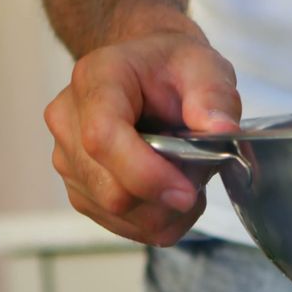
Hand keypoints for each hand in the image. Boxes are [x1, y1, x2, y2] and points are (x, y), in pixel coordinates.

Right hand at [44, 32, 240, 245]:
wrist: (147, 70)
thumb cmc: (170, 66)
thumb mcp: (204, 65)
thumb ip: (215, 95)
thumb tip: (222, 130)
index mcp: (96, 80)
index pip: (102, 138)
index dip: (146, 174)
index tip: (188, 191)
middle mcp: (68, 121)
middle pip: (110, 190)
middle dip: (166, 196)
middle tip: (200, 172)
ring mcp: (68, 159)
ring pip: (116, 214)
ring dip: (164, 209)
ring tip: (186, 175)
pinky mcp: (79, 188)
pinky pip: (119, 226)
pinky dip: (155, 219)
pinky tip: (170, 189)